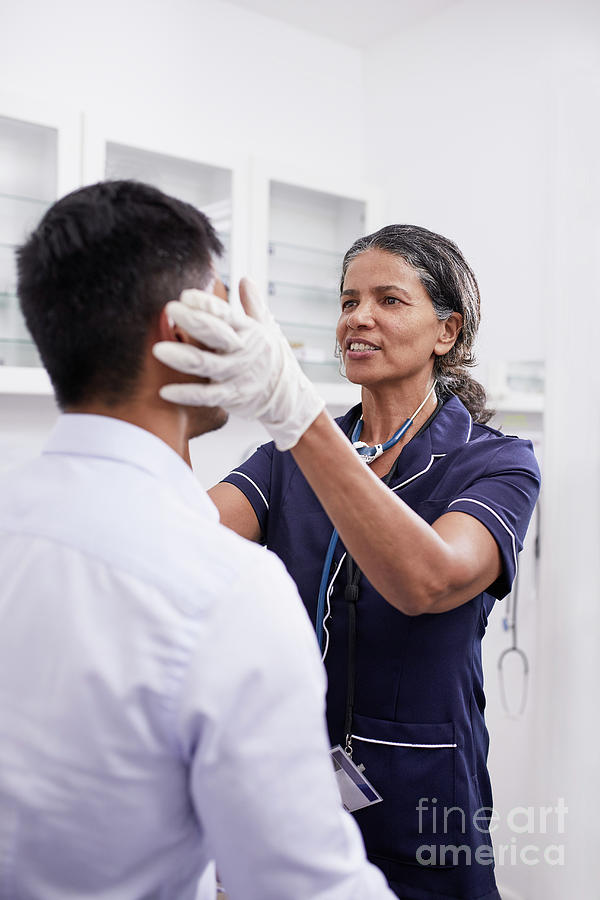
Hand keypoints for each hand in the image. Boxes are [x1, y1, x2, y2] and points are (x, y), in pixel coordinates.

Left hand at [152, 278, 324, 450]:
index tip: (186, 295)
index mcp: (248, 331)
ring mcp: (236, 375)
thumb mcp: (267, 329)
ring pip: (206, 364)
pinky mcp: (231, 397)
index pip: (226, 314)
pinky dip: (186, 394)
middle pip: (215, 333)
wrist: (288, 396)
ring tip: (158, 349)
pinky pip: (206, 396)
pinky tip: (165, 391)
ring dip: (182, 357)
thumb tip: (245, 279)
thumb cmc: (272, 359)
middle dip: (193, 320)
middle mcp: (242, 351)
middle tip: (171, 309)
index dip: (206, 304)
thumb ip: (253, 304)